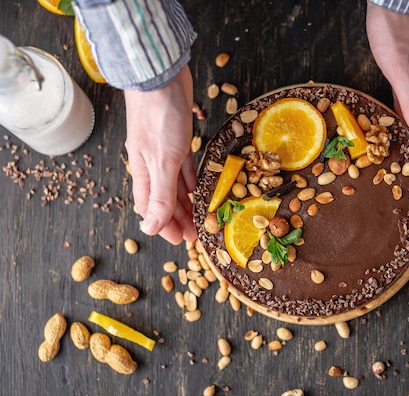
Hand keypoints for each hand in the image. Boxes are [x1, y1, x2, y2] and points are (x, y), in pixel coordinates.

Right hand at [124, 65, 196, 244]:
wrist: (160, 75)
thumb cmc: (159, 116)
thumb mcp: (163, 161)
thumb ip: (160, 195)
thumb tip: (150, 228)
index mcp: (143, 171)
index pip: (151, 208)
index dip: (164, 226)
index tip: (180, 241)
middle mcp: (151, 163)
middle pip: (164, 199)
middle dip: (178, 218)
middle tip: (194, 235)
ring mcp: (163, 149)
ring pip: (174, 184)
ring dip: (186, 202)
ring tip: (199, 218)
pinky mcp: (177, 137)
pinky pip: (184, 166)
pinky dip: (191, 179)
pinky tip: (198, 188)